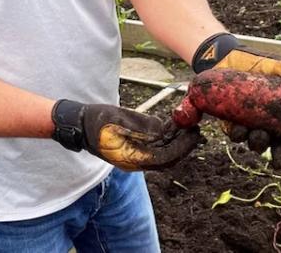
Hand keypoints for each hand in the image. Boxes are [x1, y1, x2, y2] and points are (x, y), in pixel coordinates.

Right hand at [51, 99, 200, 170]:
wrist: (82, 125)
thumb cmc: (97, 122)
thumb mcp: (117, 120)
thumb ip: (140, 127)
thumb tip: (162, 130)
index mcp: (131, 158)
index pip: (163, 158)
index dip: (181, 148)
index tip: (194, 134)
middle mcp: (138, 159)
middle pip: (168, 158)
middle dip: (185, 145)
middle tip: (198, 130)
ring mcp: (139, 153)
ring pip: (166, 151)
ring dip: (180, 140)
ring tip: (193, 125)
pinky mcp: (139, 145)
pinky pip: (159, 144)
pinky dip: (171, 135)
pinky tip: (180, 123)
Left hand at [191, 33, 280, 168]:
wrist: (229, 58)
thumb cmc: (261, 64)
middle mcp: (275, 127)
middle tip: (280, 161)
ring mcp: (255, 127)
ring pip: (260, 146)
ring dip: (260, 144)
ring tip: (259, 135)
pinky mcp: (235, 125)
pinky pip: (238, 136)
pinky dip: (239, 134)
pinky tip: (240, 128)